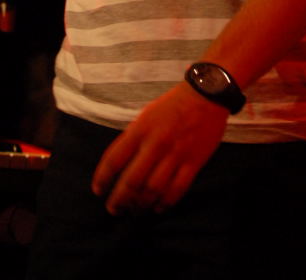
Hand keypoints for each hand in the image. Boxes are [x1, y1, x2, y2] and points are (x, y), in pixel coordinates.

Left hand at [91, 81, 228, 214]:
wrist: (207, 94)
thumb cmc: (173, 104)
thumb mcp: (147, 114)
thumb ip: (133, 137)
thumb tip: (120, 164)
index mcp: (141, 129)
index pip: (113, 160)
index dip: (102, 179)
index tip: (98, 190)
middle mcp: (156, 143)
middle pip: (132, 182)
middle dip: (119, 200)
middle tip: (114, 209)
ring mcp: (176, 154)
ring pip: (153, 190)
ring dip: (140, 206)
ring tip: (134, 211)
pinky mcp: (194, 162)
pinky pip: (176, 190)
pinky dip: (165, 204)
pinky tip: (157, 208)